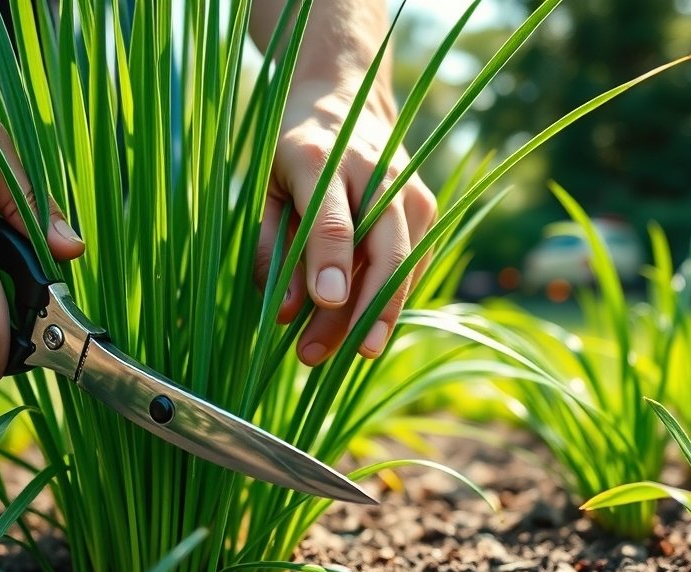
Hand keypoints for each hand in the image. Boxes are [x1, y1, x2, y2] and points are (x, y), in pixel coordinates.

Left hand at [256, 78, 436, 366]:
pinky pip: (410, 266)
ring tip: (324, 353)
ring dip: (368, 316)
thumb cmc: (291, 152)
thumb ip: (271, 248)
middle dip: (364, 308)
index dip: (330, 261)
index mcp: (322, 157)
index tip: (326, 302)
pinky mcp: (426, 206)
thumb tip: (284, 314)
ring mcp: (408, 189)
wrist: (344, 98)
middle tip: (333, 355)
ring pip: (401, 265)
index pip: (332, 218)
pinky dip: (383, 300)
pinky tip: (351, 327)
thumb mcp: (264, 188)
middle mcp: (376, 171)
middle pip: (384, 248)